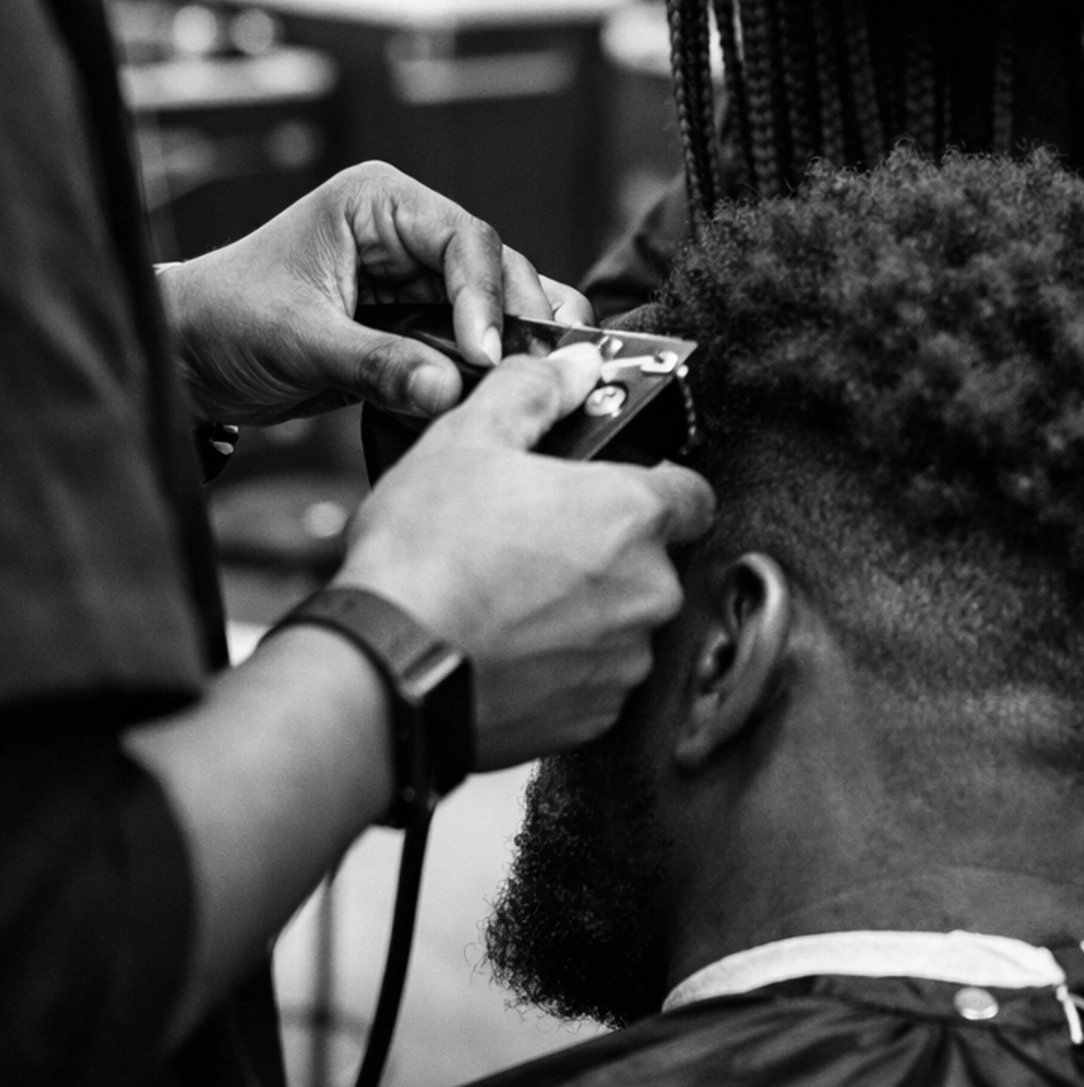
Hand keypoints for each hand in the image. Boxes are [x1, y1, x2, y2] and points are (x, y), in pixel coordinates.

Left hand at [158, 161, 594, 428]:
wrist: (187, 356)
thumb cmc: (226, 320)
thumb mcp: (297, 341)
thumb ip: (376, 364)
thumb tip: (449, 390)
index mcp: (379, 203)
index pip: (463, 239)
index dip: (486, 296)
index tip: (488, 354)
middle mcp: (408, 232)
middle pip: (496, 267)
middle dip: (517, 319)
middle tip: (531, 373)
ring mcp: (417, 278)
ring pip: (497, 302)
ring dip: (518, 341)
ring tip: (540, 382)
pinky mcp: (417, 322)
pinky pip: (472, 338)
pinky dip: (494, 363)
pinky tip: (512, 388)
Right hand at [340, 342, 715, 764]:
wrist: (386, 674)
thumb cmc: (425, 552)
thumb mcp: (467, 439)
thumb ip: (533, 391)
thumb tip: (577, 365)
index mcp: (633, 515)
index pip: (694, 495)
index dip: (657, 487)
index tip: (612, 490)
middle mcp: (649, 592)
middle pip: (655, 561)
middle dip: (609, 551)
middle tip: (537, 543)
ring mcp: (624, 663)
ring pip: (626, 624)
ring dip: (588, 612)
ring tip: (511, 600)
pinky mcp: (593, 721)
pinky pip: (596, 682)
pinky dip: (564, 667)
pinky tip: (507, 649)